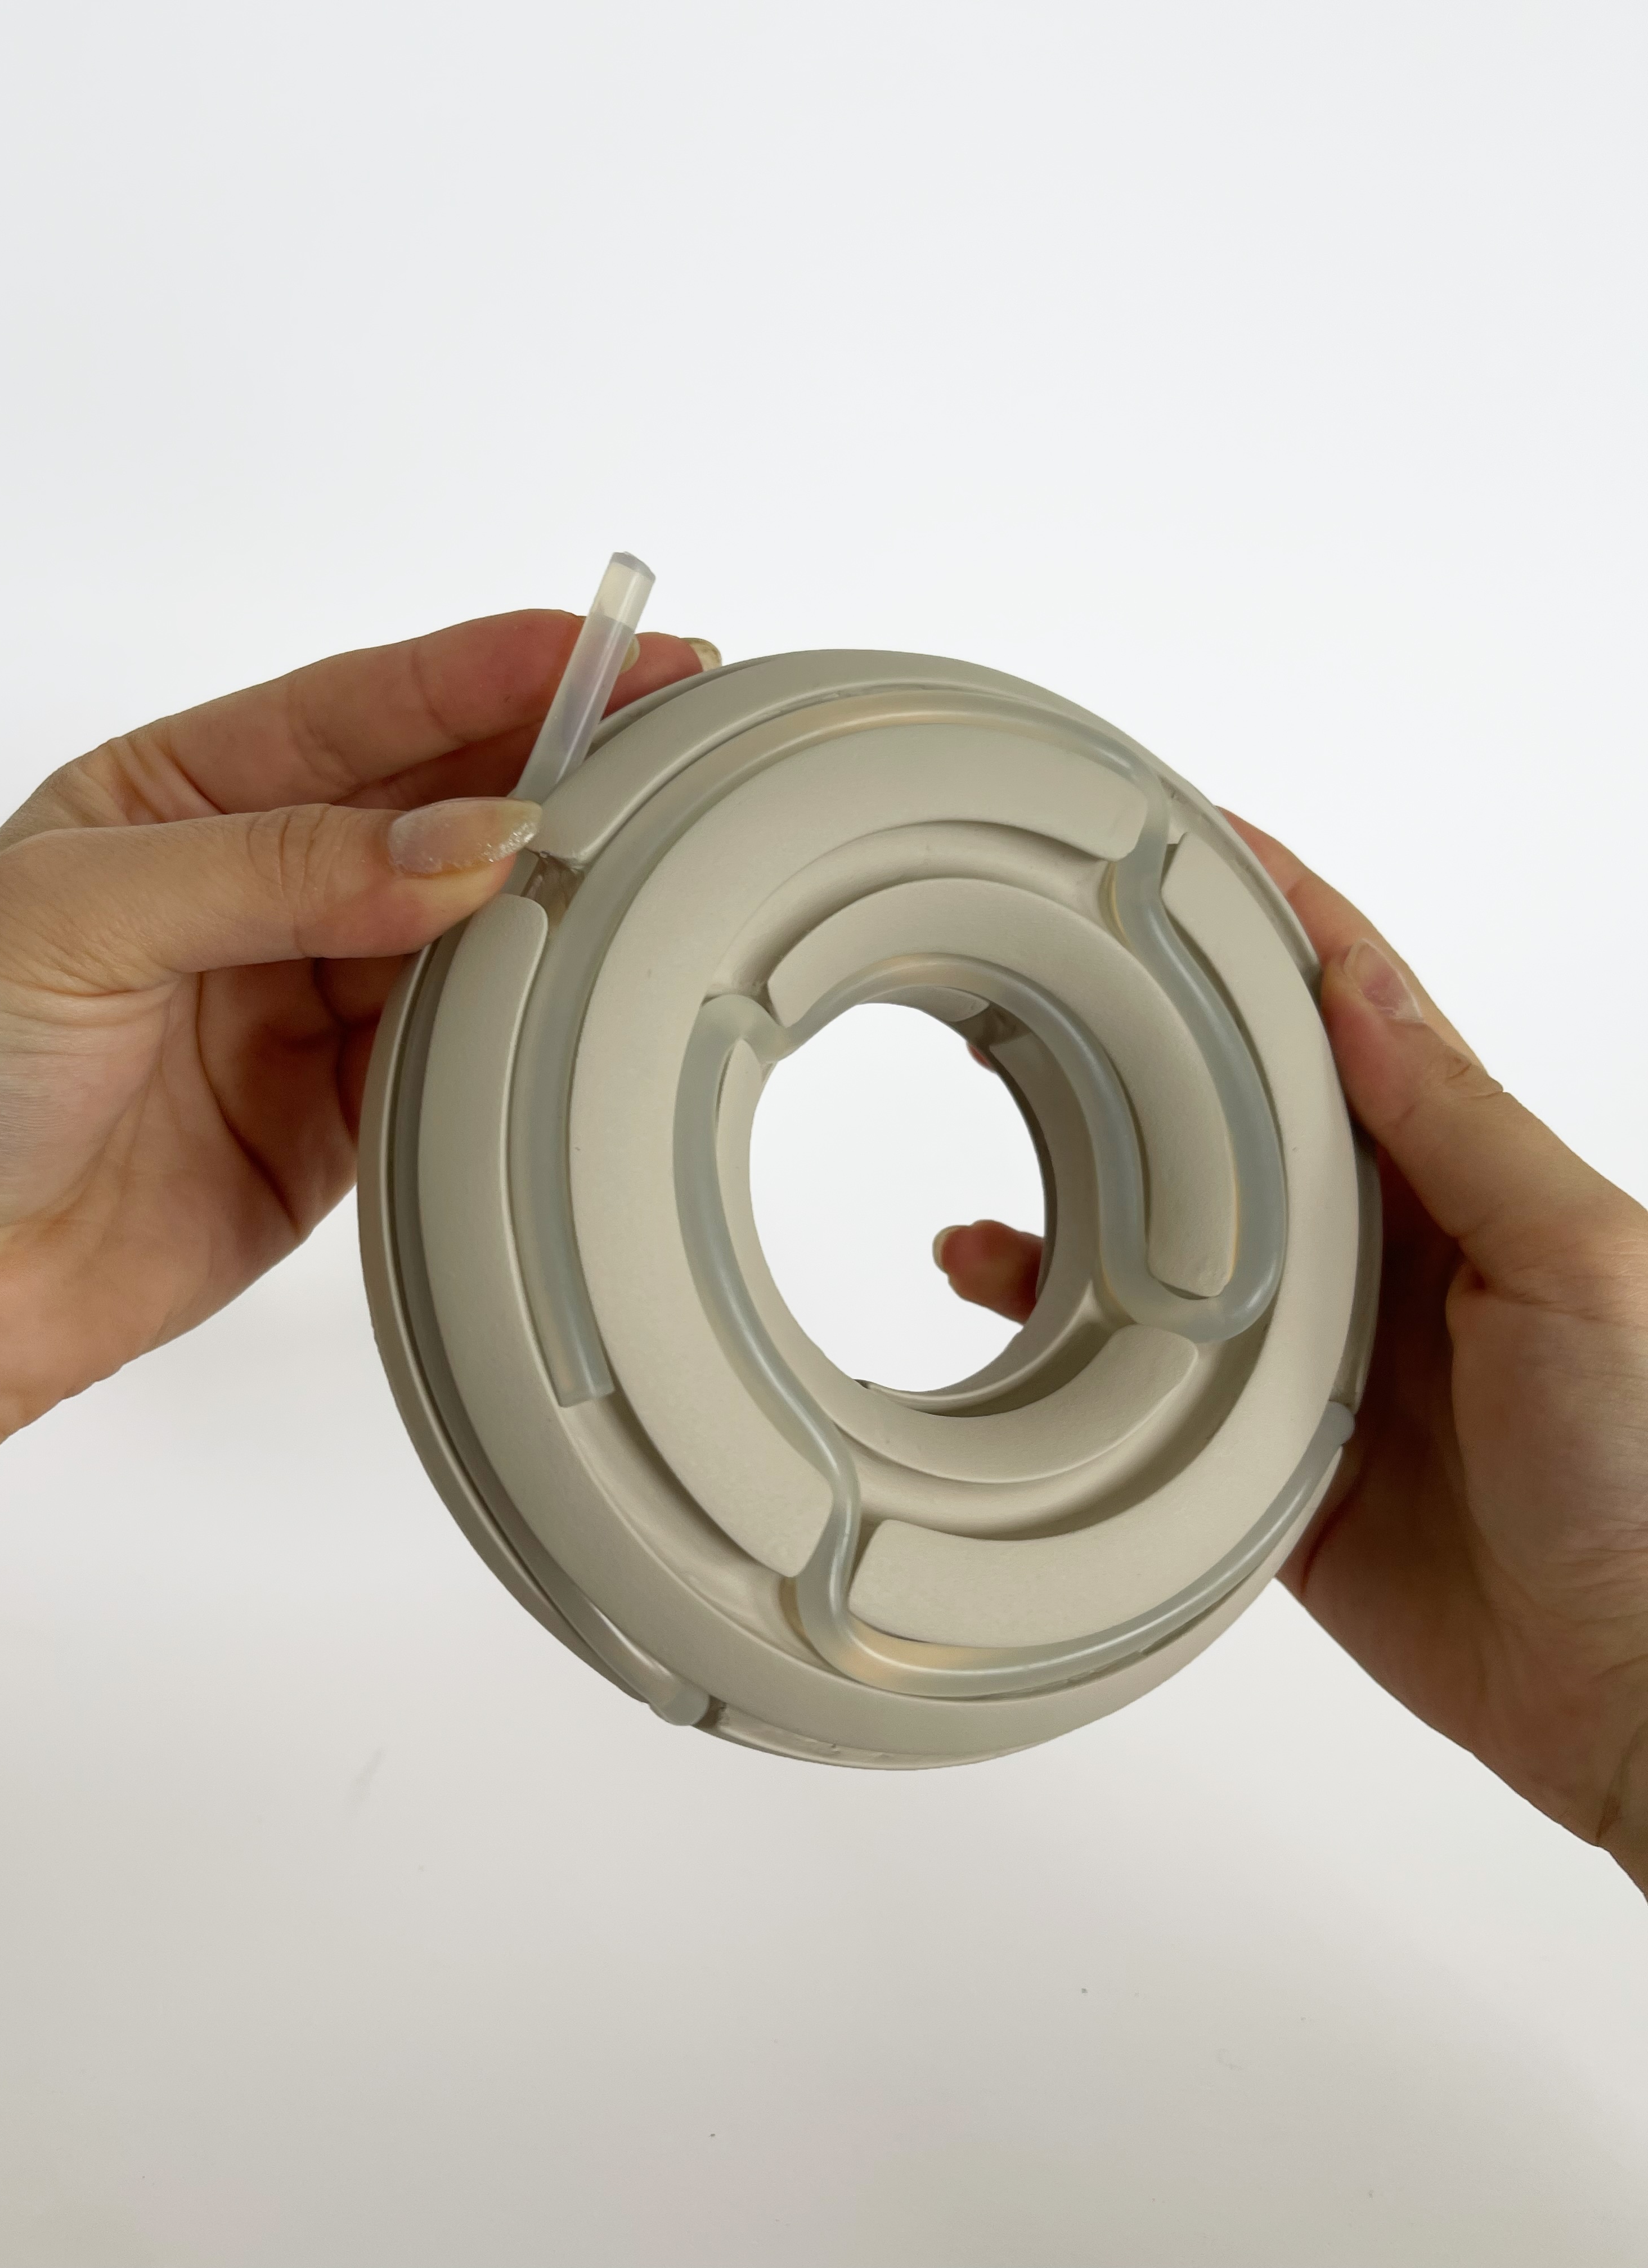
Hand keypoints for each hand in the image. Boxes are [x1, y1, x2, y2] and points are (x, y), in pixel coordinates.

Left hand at [0, 609, 708, 1494]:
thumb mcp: (83, 917)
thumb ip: (282, 868)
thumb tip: (465, 844)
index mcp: (180, 794)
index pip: (362, 710)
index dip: (489, 672)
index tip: (606, 650)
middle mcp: (256, 884)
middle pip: (435, 805)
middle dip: (552, 767)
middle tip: (671, 740)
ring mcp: (309, 996)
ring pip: (465, 926)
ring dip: (546, 899)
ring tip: (636, 865)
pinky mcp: (349, 1109)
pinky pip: (462, 1048)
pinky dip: (519, 1022)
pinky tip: (567, 987)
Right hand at [936, 820, 1647, 1894]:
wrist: (1633, 1689)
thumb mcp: (1578, 1262)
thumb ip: (1460, 1129)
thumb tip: (1360, 994)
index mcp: (1461, 1177)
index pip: (1350, 1014)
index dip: (1274, 920)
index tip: (1187, 840)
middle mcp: (1381, 1247)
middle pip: (1238, 1109)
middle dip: (1150, 1032)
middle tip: (1048, 964)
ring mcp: (1316, 1347)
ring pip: (1171, 1231)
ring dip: (1085, 1176)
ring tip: (999, 1115)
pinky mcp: (1266, 1452)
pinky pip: (1143, 1366)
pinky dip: (1064, 1322)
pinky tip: (1000, 1283)